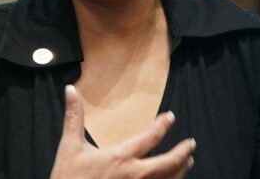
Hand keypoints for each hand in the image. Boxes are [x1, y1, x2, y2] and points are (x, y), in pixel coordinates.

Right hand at [50, 85, 195, 178]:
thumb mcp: (69, 147)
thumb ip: (74, 117)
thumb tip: (70, 90)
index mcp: (120, 157)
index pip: (150, 137)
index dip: (162, 125)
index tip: (171, 117)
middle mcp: (135, 176)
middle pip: (168, 163)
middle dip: (182, 152)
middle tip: (190, 144)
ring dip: (181, 171)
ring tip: (187, 163)